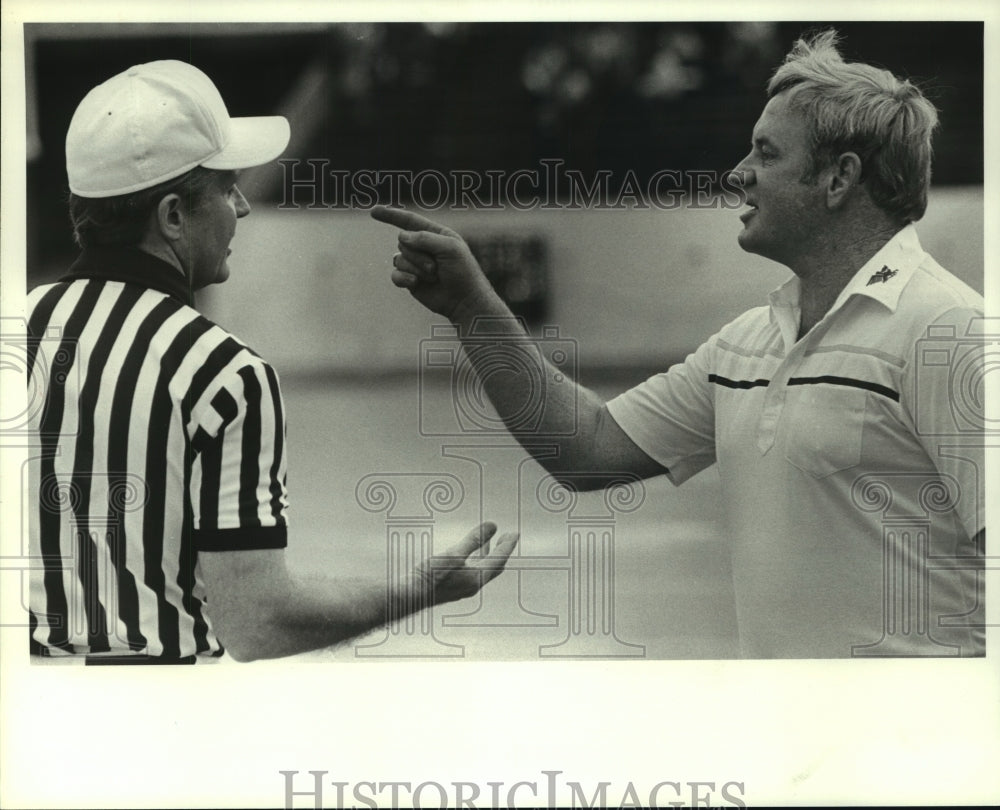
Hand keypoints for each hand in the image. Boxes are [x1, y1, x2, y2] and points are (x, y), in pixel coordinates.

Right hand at [370, 205, 497, 319]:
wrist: (463, 300)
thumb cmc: (463, 272)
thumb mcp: (450, 248)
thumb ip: (425, 238)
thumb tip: (401, 236)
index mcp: (435, 234)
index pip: (409, 221)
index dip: (391, 215)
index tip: (373, 211)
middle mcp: (423, 247)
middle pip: (403, 242)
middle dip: (418, 256)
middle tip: (437, 268)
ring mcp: (415, 264)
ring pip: (398, 259)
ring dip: (416, 269)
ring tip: (434, 277)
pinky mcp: (410, 280)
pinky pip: (395, 275)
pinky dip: (404, 279)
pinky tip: (415, 283)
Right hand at [406, 521, 518, 608]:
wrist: (409, 596)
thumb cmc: (430, 576)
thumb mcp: (454, 554)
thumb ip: (474, 540)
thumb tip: (493, 525)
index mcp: (477, 578)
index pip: (499, 559)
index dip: (507, 545)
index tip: (515, 533)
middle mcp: (473, 585)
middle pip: (494, 567)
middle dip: (502, 551)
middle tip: (508, 537)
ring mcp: (463, 587)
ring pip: (482, 570)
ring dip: (488, 555)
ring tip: (490, 543)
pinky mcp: (452, 587)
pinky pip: (471, 572)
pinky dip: (475, 560)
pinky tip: (466, 555)